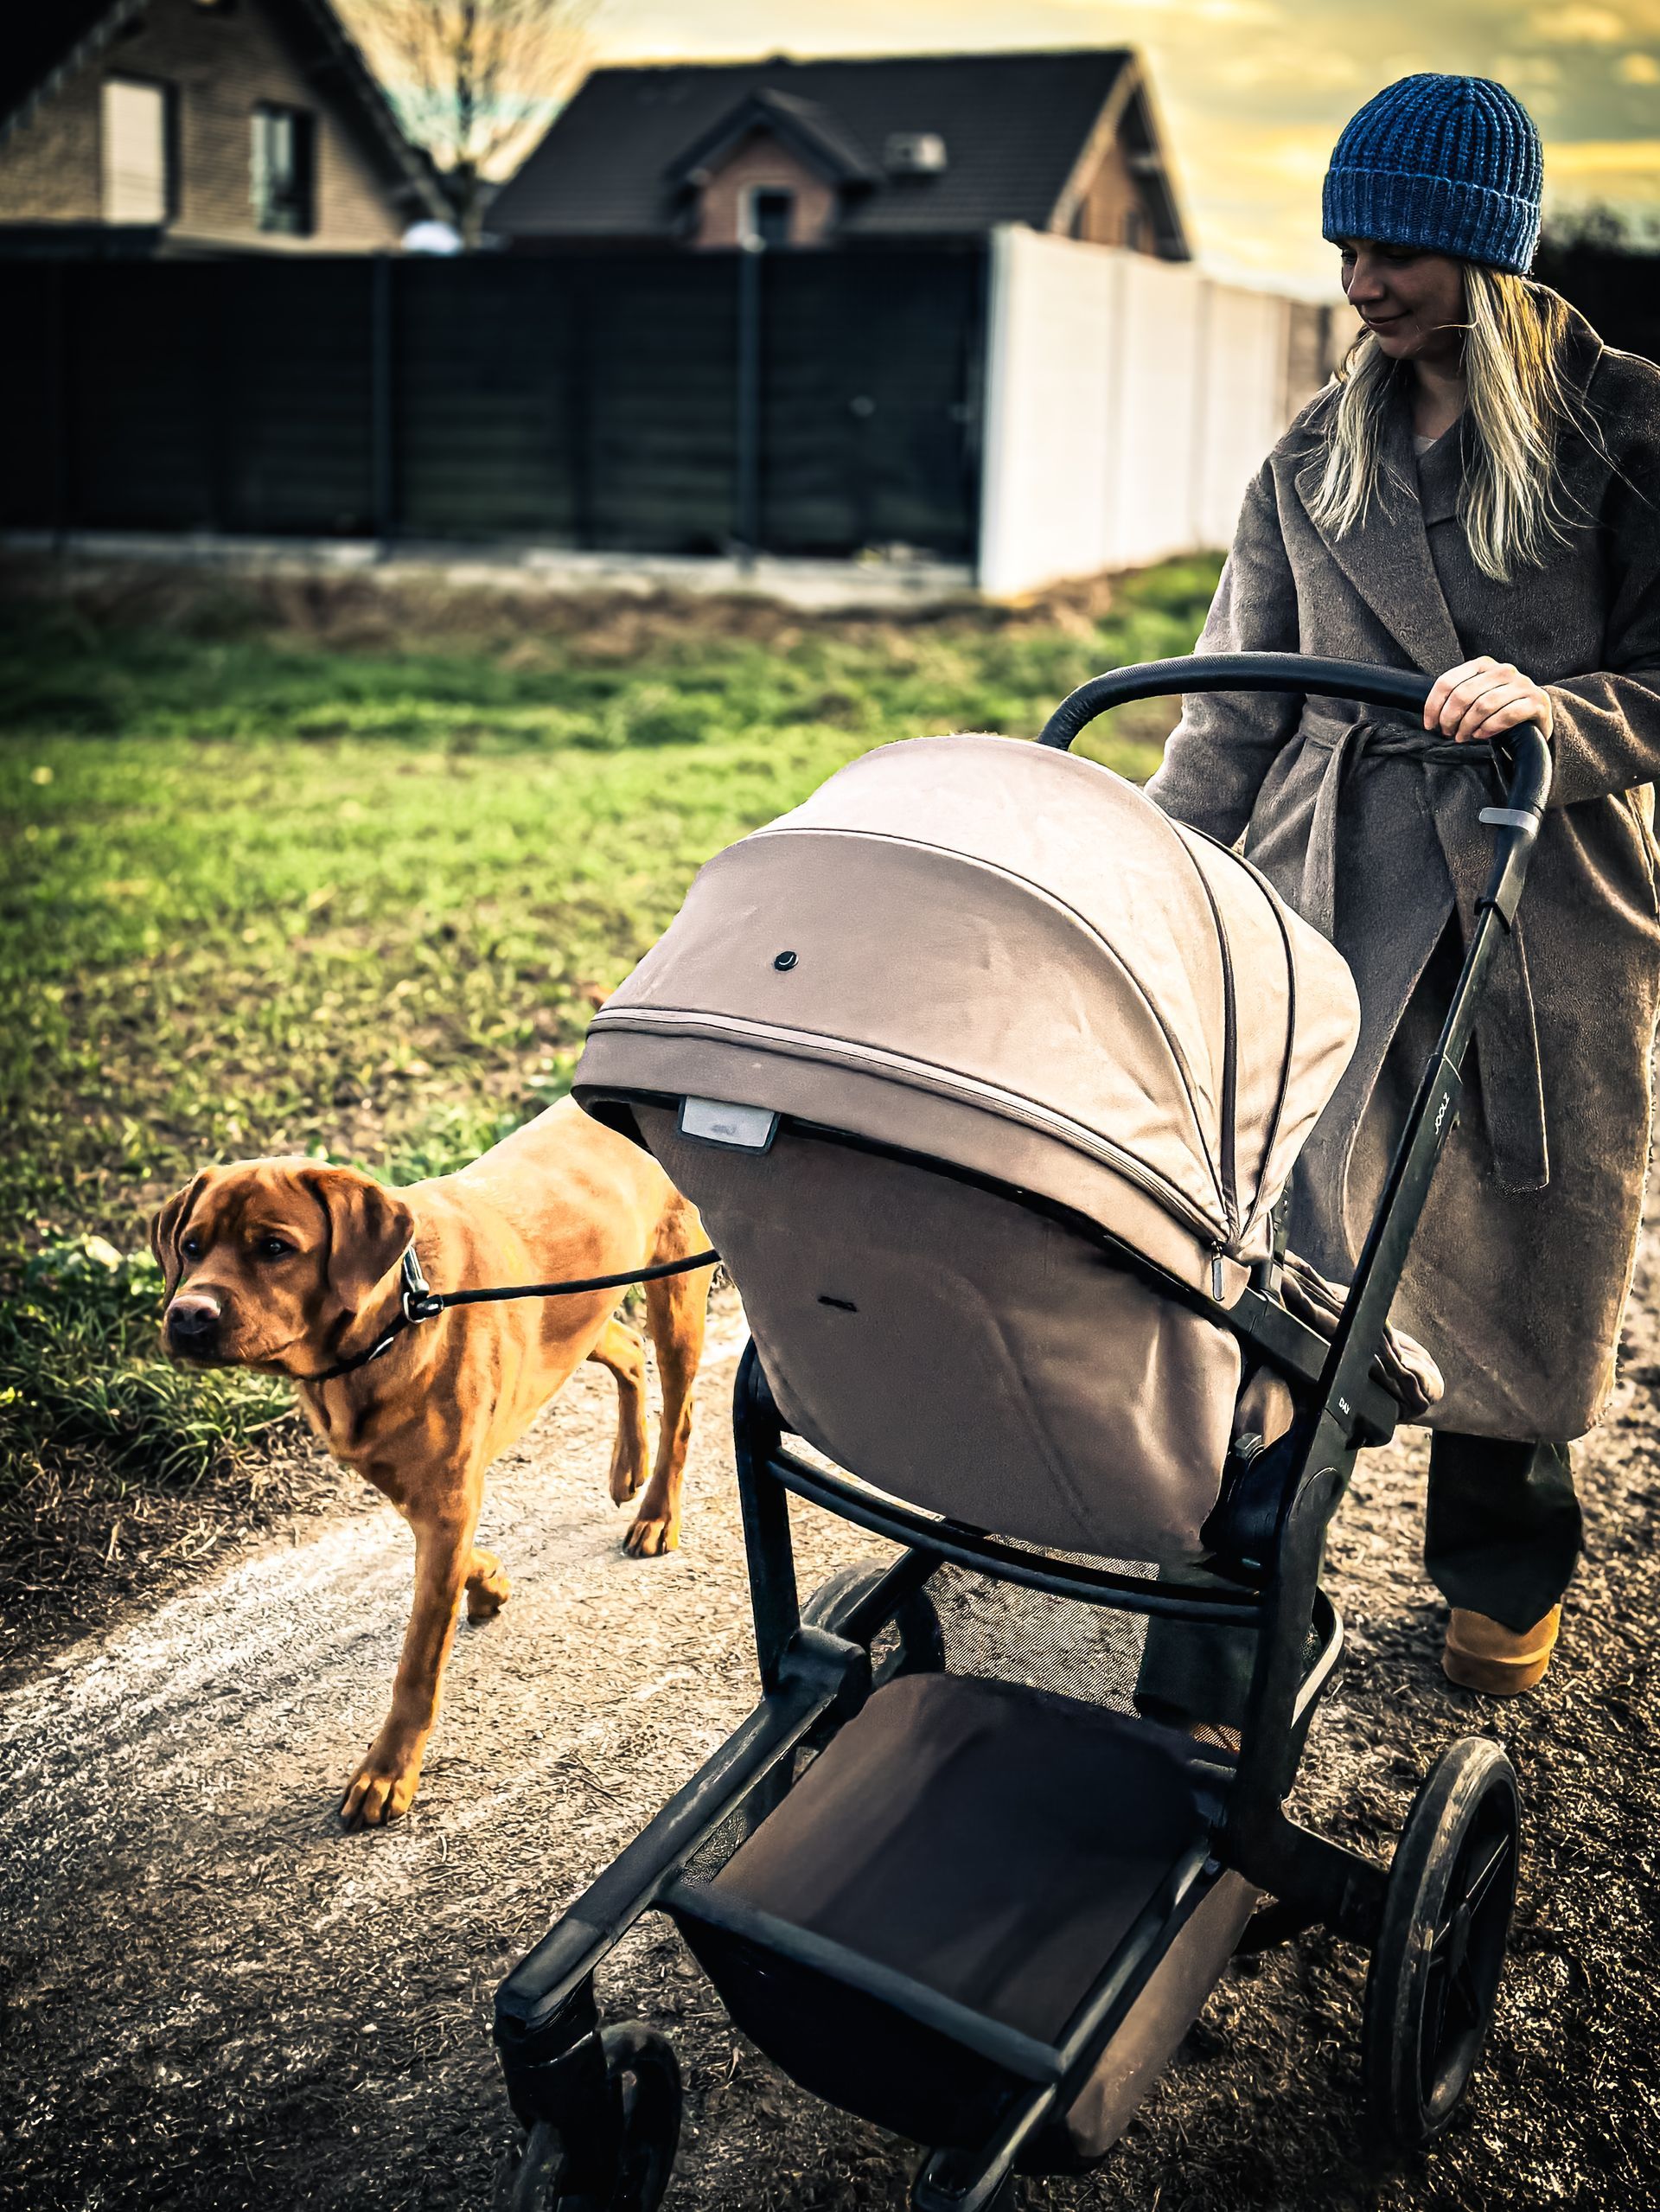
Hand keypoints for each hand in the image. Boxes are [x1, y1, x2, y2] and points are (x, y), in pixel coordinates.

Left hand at [1424, 656, 1553, 745]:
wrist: (1536, 718)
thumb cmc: (1499, 709)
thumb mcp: (1477, 696)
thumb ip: (1457, 696)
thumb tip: (1431, 715)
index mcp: (1483, 664)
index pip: (1447, 681)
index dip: (1433, 705)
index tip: (1430, 724)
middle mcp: (1503, 670)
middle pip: (1463, 694)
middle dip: (1450, 718)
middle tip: (1448, 732)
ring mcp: (1522, 684)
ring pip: (1483, 704)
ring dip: (1467, 725)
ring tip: (1463, 736)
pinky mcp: (1536, 702)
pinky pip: (1506, 715)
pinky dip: (1489, 728)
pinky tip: (1481, 735)